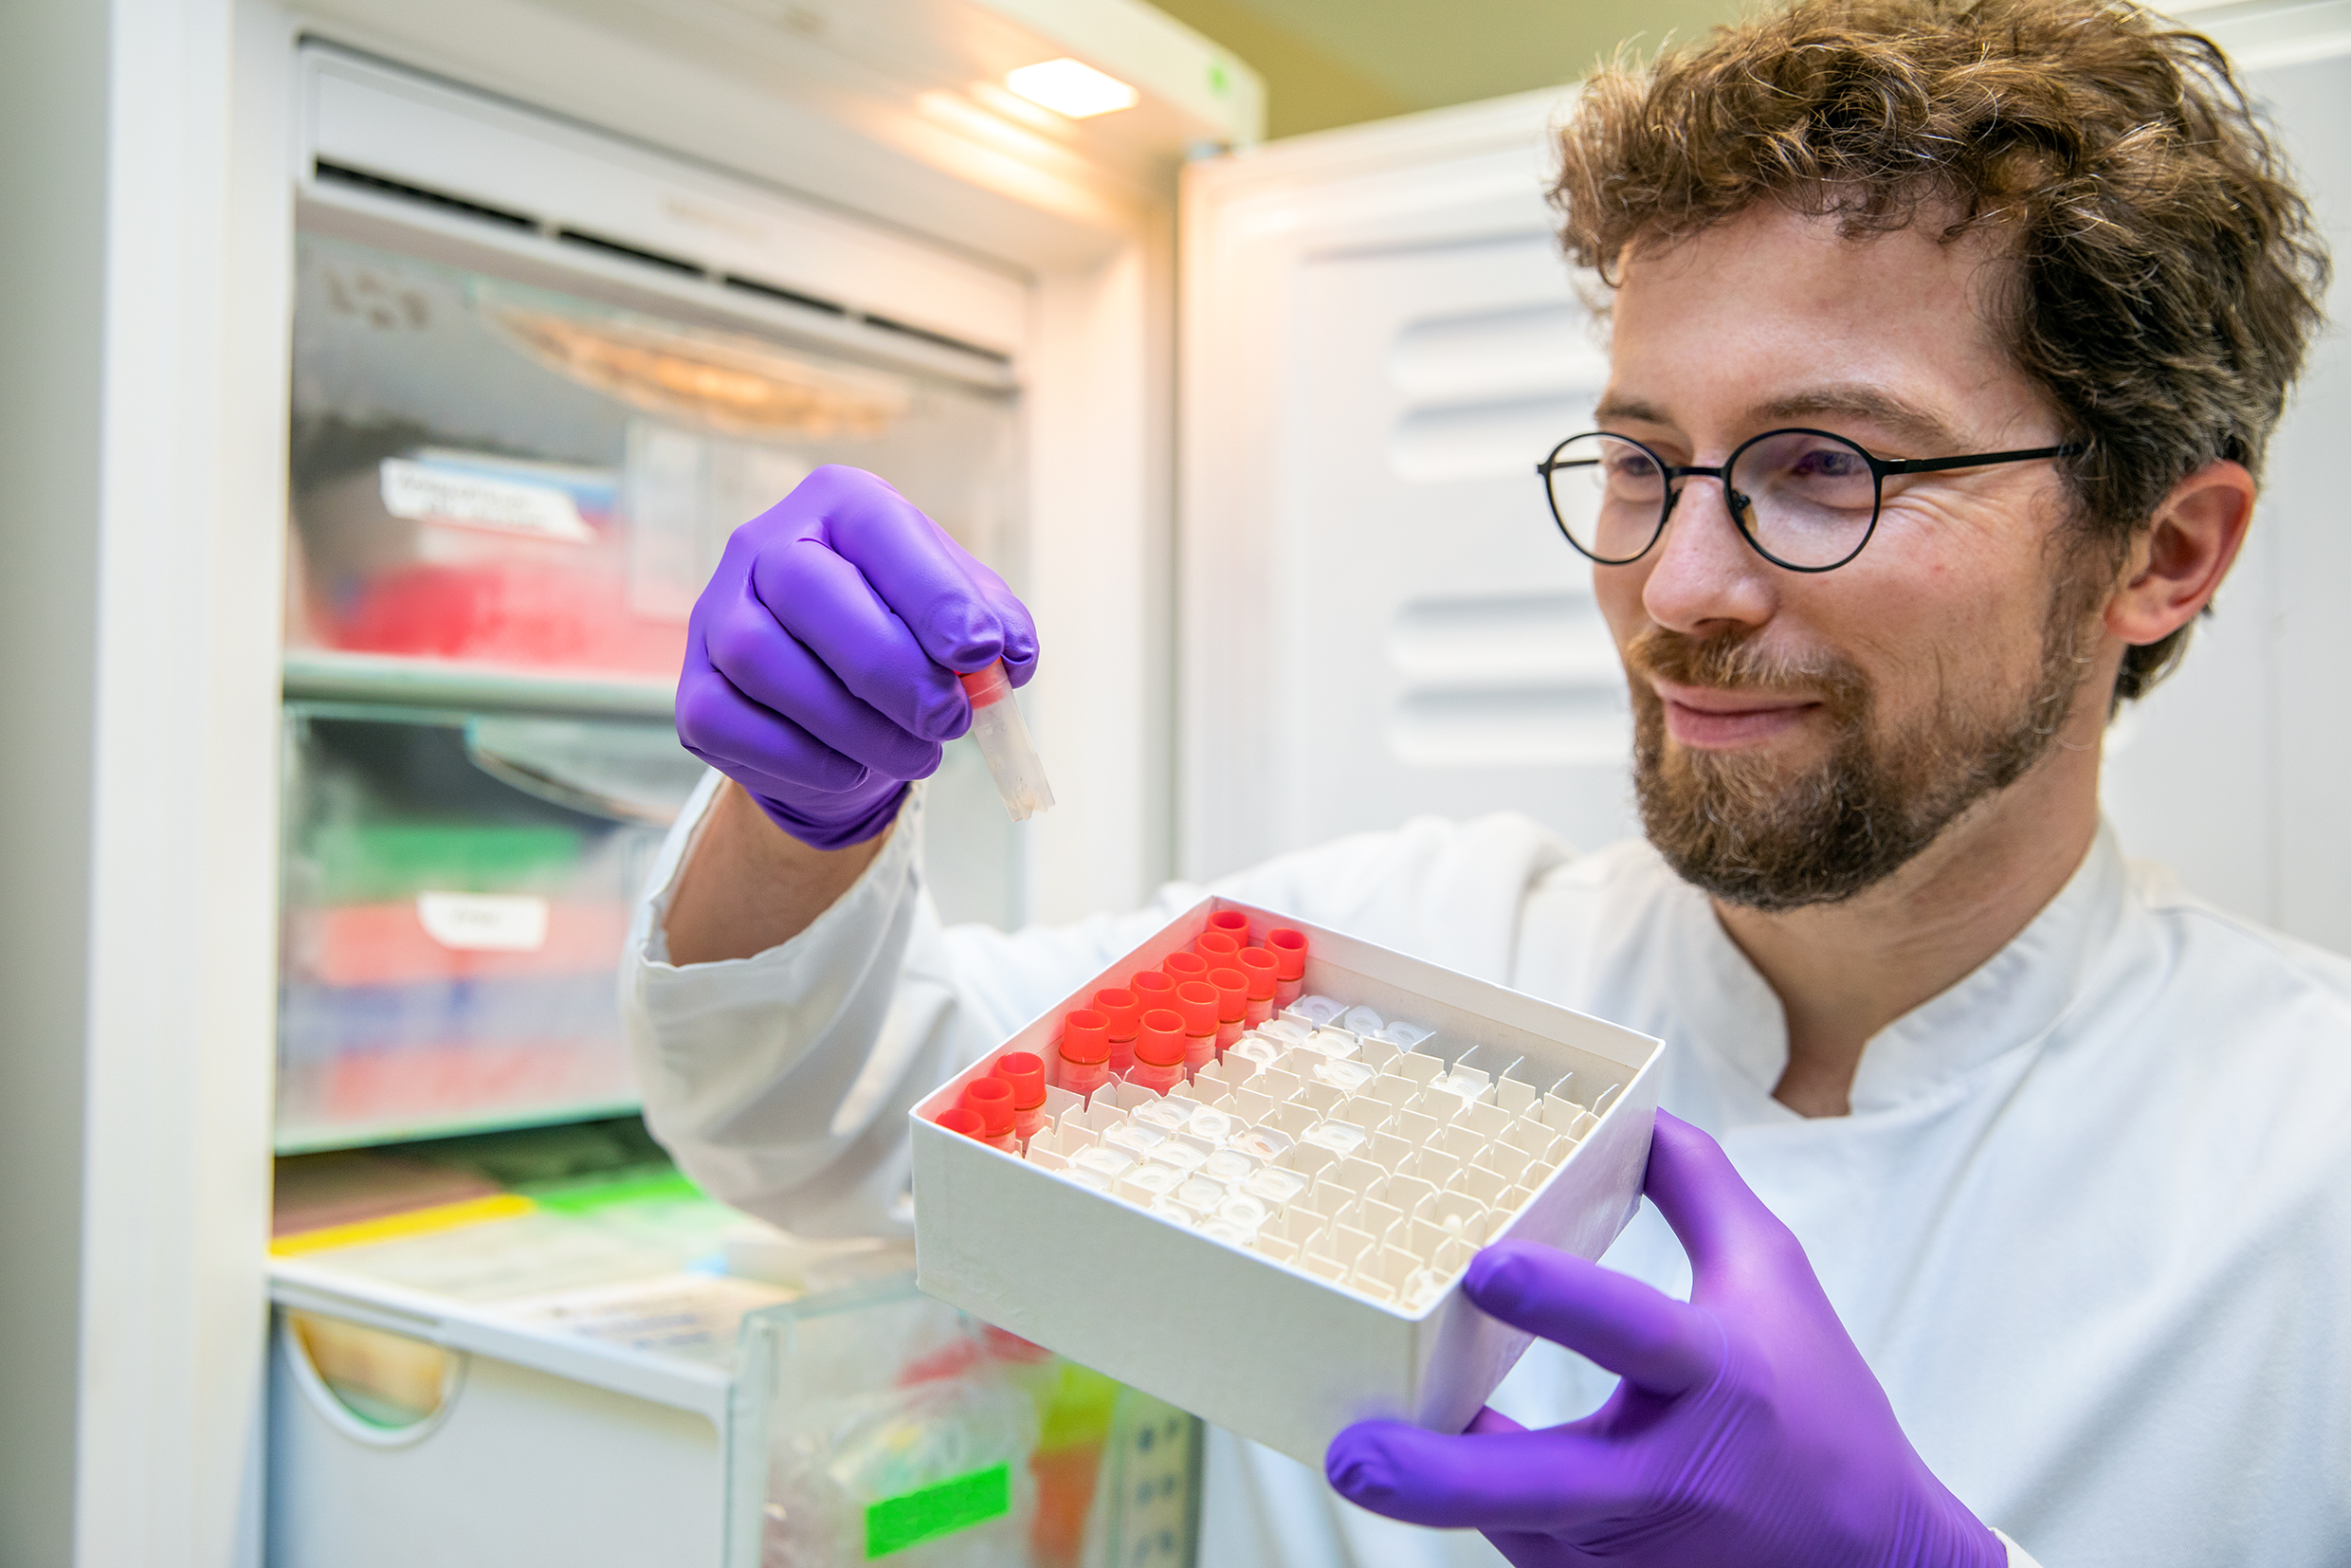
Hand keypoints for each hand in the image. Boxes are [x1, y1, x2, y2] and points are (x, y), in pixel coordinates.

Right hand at [677, 466, 1035, 850]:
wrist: (832, 712)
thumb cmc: (904, 640)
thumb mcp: (959, 619)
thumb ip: (994, 624)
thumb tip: (1006, 655)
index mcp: (838, 505)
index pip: (877, 525)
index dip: (931, 591)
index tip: (981, 651)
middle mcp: (762, 545)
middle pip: (806, 589)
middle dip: (890, 667)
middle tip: (949, 720)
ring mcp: (715, 616)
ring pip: (763, 661)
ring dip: (855, 725)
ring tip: (917, 754)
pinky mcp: (693, 692)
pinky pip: (728, 723)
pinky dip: (804, 758)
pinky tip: (853, 768)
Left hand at [1325, 1112, 2003, 1567]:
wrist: (1875, 1562)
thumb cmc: (1818, 1402)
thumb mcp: (1776, 1277)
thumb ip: (1702, 1190)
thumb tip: (1634, 1113)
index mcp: (1717, 1378)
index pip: (1636, 1335)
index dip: (1562, 1303)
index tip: (1483, 1268)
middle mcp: (1669, 1475)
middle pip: (1546, 1489)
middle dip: (1439, 1480)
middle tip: (1350, 1454)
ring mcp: (1633, 1550)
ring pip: (1512, 1519)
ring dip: (1435, 1490)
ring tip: (1359, 1450)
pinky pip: (1522, 1541)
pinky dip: (1476, 1504)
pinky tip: (1426, 1465)